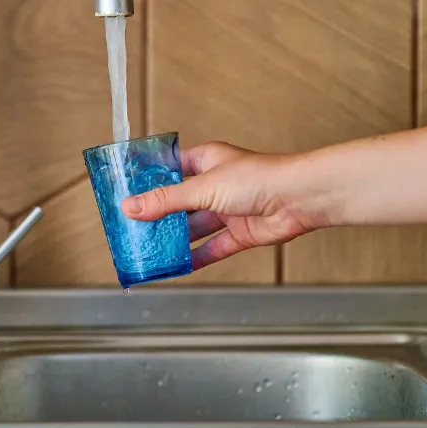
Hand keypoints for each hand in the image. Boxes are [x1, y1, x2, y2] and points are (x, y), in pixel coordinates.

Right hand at [120, 141, 321, 269]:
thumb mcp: (202, 188)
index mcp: (206, 161)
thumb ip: (166, 200)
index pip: (171, 168)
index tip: (128, 193)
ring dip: (176, 239)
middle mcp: (216, 184)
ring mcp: (229, 209)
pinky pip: (214, 247)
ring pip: (195, 227)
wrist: (299, 198)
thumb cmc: (257, 178)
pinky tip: (179, 267)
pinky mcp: (240, 232)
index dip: (150, 180)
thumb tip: (131, 207)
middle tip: (134, 228)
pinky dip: (197, 257)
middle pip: (180, 202)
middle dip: (159, 216)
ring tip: (150, 250)